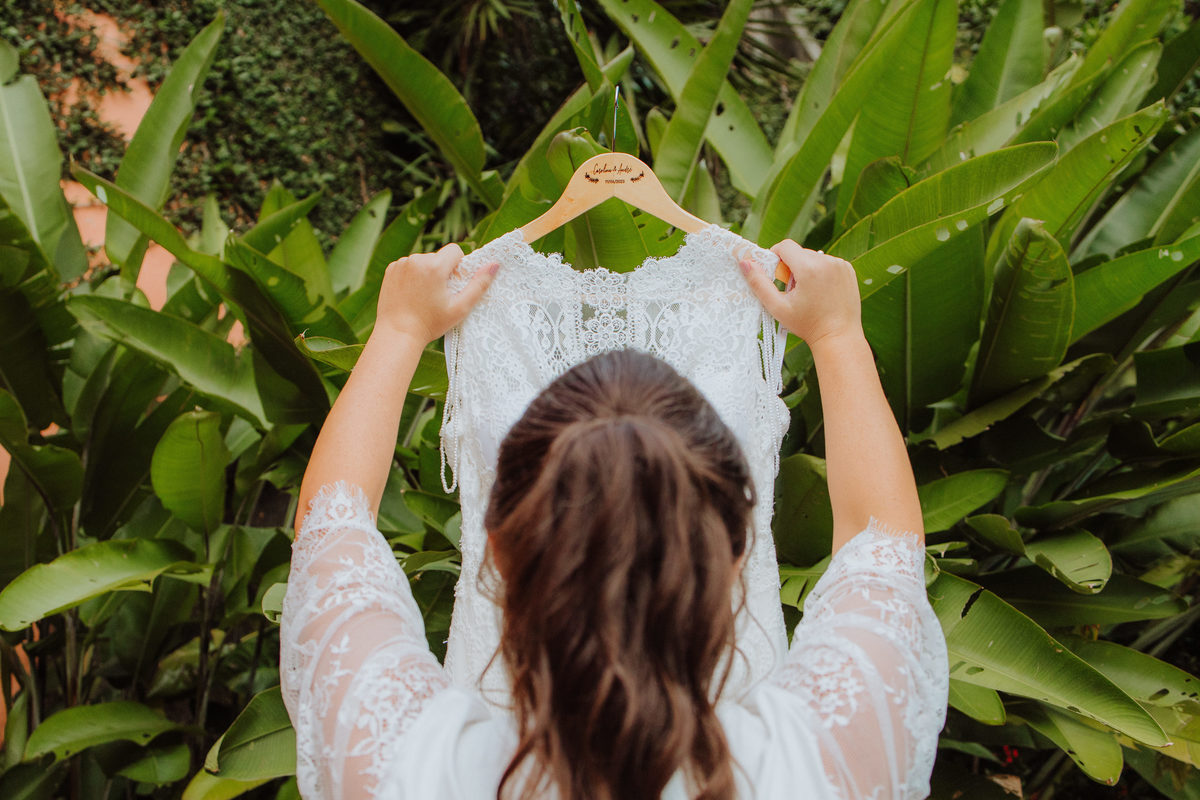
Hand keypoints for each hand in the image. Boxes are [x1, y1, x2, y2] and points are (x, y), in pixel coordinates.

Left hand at [374, 243, 498, 344]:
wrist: (397, 333)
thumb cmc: (431, 323)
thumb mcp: (460, 307)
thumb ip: (479, 284)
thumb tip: (495, 264)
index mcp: (435, 266)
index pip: (455, 250)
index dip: (458, 266)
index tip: (452, 284)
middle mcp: (417, 260)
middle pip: (438, 257)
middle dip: (441, 270)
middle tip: (437, 294)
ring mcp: (401, 263)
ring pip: (423, 261)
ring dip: (426, 273)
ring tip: (423, 295)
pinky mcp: (391, 269)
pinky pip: (409, 265)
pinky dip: (412, 275)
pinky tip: (411, 293)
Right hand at [739, 239, 862, 347]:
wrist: (838, 337)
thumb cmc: (807, 325)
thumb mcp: (778, 307)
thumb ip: (759, 283)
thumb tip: (745, 262)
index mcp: (809, 268)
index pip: (785, 246)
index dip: (776, 257)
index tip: (777, 275)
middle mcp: (827, 261)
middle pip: (799, 252)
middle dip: (791, 267)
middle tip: (793, 290)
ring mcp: (840, 264)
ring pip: (813, 258)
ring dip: (807, 270)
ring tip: (809, 293)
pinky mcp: (848, 269)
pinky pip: (827, 263)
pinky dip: (821, 273)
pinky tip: (822, 292)